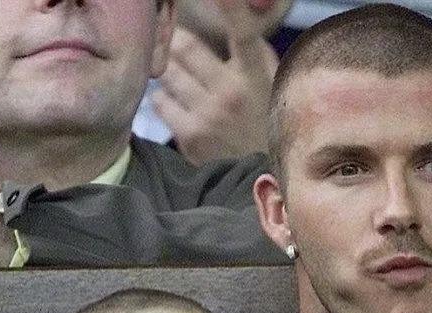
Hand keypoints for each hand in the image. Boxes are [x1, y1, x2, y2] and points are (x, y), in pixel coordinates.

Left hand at [153, 0, 278, 164]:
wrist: (260, 177)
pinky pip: (160, 102)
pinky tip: (179, 106)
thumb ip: (256, 54)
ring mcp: (208, 115)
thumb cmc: (266, 124)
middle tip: (182, 49)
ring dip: (170, 71)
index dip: (230, 6)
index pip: (242, 32)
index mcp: (255, 75)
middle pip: (184, 44)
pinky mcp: (190, 136)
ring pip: (168, 72)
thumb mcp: (272, 86)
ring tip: (184, 83)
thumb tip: (237, 20)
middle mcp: (230, 92)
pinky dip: (164, 99)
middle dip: (178, 42)